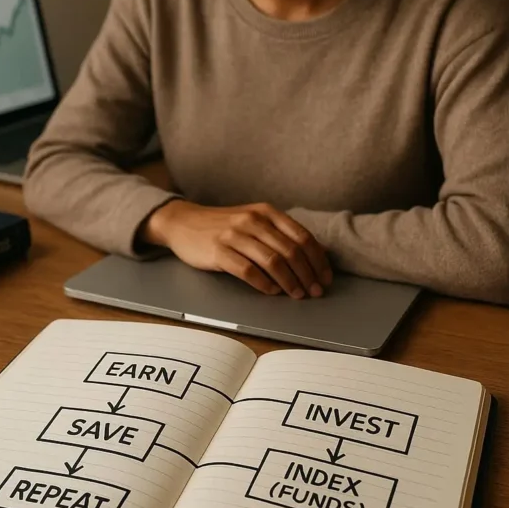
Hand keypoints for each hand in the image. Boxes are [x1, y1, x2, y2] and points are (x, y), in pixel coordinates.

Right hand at [140, 200, 332, 297]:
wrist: (183, 222)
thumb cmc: (223, 225)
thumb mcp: (253, 220)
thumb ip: (279, 233)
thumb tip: (313, 256)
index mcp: (266, 212)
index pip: (302, 236)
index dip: (317, 260)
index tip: (325, 277)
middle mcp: (253, 221)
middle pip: (291, 251)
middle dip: (308, 274)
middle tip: (315, 292)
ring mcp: (235, 235)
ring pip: (272, 261)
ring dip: (290, 282)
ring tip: (297, 295)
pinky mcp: (218, 251)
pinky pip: (248, 271)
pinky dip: (264, 284)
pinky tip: (272, 292)